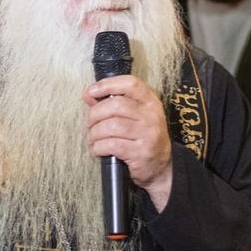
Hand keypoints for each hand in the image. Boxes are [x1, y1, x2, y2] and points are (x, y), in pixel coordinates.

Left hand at [85, 75, 172, 211]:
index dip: (107, 85)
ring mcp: (148, 134)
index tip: (91, 92)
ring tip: (94, 138)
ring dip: (95, 133)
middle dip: (95, 114)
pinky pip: (112, 145)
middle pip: (115, 105)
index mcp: (150, 102)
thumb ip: (115, 104)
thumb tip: (89, 95)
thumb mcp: (136, 117)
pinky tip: (99, 149)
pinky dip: (99, 147)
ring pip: (111, 126)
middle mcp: (151, 116)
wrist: (160, 167)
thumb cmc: (142, 138)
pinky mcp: (141, 152)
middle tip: (90, 123)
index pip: (130, 83)